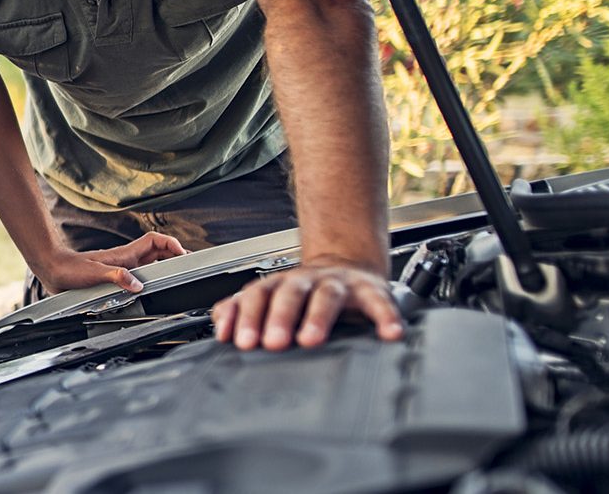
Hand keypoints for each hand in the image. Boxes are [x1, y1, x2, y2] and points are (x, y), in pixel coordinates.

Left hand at [36, 231, 186, 292]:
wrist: (54, 270)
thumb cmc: (71, 269)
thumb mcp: (95, 274)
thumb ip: (117, 277)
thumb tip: (137, 285)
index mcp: (126, 254)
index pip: (155, 241)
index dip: (171, 244)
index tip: (183, 254)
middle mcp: (127, 259)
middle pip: (159, 252)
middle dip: (175, 256)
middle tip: (189, 266)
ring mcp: (123, 268)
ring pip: (151, 263)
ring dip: (165, 266)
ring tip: (178, 276)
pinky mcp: (116, 277)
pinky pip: (140, 275)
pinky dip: (151, 279)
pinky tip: (152, 289)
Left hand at [211, 260, 403, 350]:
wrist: (345, 266)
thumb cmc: (303, 293)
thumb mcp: (270, 299)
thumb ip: (241, 310)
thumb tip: (219, 325)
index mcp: (278, 285)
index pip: (256, 296)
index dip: (246, 317)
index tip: (240, 341)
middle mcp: (306, 281)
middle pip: (289, 293)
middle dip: (278, 317)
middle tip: (272, 342)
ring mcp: (338, 284)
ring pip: (326, 295)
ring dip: (317, 317)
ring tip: (311, 340)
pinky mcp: (370, 291)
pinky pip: (379, 303)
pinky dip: (385, 317)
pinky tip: (389, 333)